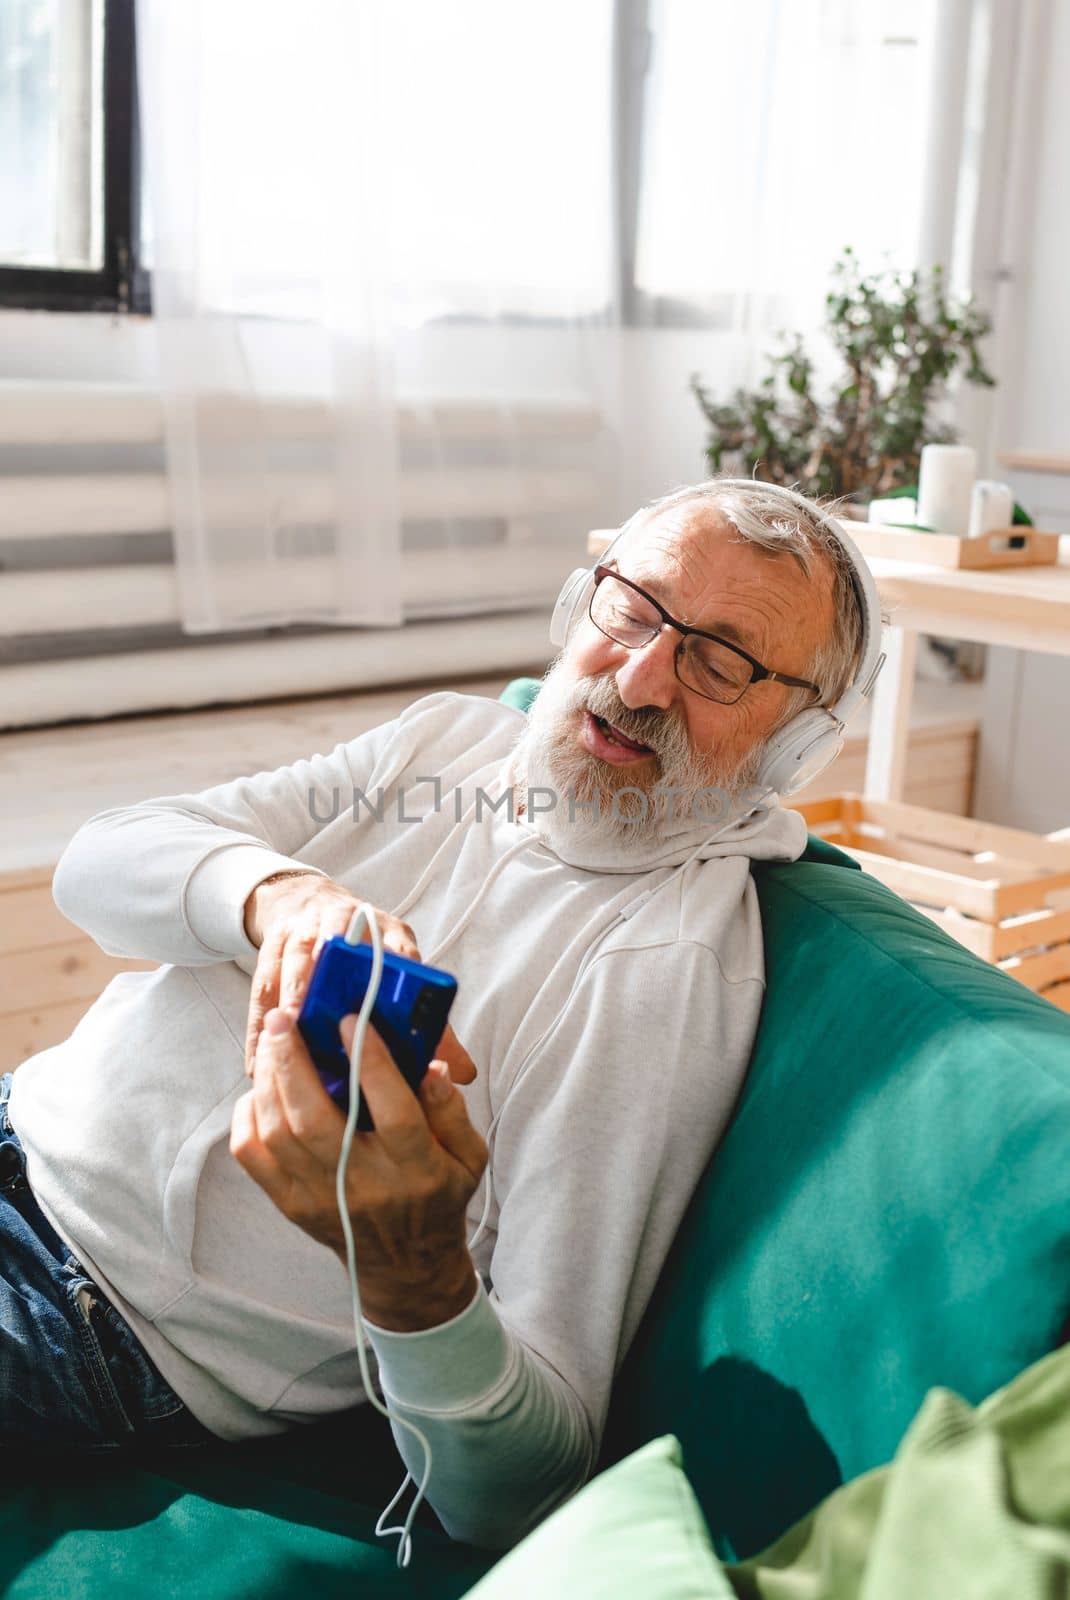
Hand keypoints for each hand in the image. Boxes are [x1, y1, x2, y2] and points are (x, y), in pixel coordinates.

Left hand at [230, 1007, 485, 1330]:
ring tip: (273, 1040)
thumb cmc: (438, 1195)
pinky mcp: (291, 1205)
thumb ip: (452, 1110)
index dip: (371, 1062)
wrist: (405, 1268)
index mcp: (416, 1169)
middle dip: (294, 1062)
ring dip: (269, 1080)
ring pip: (279, 1133)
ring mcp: (321, 1198)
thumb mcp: (468, 1155)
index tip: (351, 1019)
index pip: (393, 1110)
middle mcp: (365, 1184)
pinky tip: (260, 1089)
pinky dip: (248, 1117)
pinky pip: (253, 1156)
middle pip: (316, 1120)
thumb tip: (431, 1066)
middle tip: (286, 1018)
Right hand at [241, 873, 474, 1088]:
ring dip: (289, 1002)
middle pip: (338, 951)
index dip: (395, 978)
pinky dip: (260, 1026)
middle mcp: (346, 924)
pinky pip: (263, 987)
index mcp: (388, 934)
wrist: (310, 902)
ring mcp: (306, 930)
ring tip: (288, 1044)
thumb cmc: (364, 951)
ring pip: (295, 962)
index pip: (398, 951)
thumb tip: (464, 1074)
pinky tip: (258, 1065)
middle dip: (331, 985)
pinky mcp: (272, 946)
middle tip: (325, 1029)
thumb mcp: (400, 975)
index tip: (393, 1014)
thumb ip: (432, 1025)